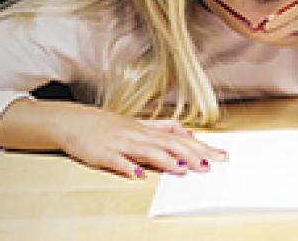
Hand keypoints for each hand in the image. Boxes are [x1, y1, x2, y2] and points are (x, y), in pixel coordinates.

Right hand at [0, 99, 227, 178]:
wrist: (76, 121)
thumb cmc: (110, 126)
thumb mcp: (139, 125)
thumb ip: (163, 129)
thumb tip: (187, 134)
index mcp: (149, 130)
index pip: (181, 139)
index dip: (202, 147)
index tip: (221, 155)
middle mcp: (140, 135)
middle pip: (171, 144)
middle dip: (191, 155)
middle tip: (211, 166)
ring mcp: (122, 144)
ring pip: (148, 151)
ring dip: (166, 161)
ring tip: (183, 170)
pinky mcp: (104, 154)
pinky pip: (117, 162)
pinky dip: (128, 168)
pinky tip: (138, 176)